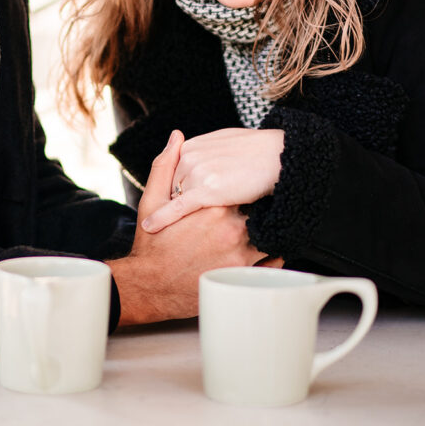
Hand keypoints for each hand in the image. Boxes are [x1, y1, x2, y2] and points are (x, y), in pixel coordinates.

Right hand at [108, 130, 265, 325]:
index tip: (240, 186)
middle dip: (254, 206)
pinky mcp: (244, 273)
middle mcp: (231, 227)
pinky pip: (272, 259)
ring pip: (268, 232)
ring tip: (263, 227)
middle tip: (253, 205)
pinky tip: (267, 250)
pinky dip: (274, 253)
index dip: (239, 187)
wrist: (150, 288)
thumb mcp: (150, 201)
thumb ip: (164, 166)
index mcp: (213, 206)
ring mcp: (241, 252)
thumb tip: (176, 136)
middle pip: (256, 208)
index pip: (240, 186)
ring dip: (267, 229)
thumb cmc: (152, 247)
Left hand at [141, 127, 284, 233]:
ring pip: (181, 199)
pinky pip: (179, 206)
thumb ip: (204, 152)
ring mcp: (197, 173)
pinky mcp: (207, 190)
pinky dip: (163, 217)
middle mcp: (190, 158)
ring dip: (187, 214)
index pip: (175, 174)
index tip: (186, 202)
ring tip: (198, 227)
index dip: (182, 190)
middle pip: (175, 188)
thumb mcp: (224, 144)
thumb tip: (191, 158)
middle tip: (195, 217)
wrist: (279, 156)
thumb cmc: (258, 152)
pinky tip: (150, 226)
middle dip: (182, 202)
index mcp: (192, 146)